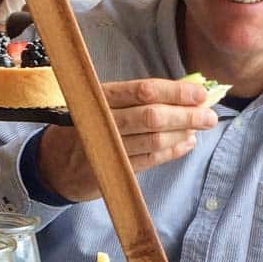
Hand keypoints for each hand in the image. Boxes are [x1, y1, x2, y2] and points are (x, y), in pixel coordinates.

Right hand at [35, 78, 218, 202]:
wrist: (54, 164)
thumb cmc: (86, 124)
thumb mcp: (102, 102)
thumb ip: (138, 97)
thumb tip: (185, 89)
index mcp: (99, 96)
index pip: (143, 91)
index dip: (175, 92)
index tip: (200, 93)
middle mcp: (101, 121)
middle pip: (151, 117)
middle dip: (185, 115)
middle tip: (208, 115)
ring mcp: (106, 148)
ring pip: (153, 140)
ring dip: (182, 133)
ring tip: (199, 128)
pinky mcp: (112, 171)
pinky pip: (150, 160)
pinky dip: (172, 151)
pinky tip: (186, 143)